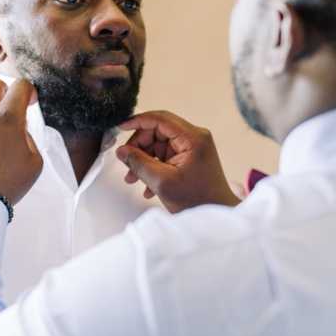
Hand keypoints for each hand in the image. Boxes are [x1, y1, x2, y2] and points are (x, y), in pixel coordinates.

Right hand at [116, 110, 239, 212]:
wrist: (215, 217)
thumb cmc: (197, 201)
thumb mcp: (161, 181)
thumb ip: (139, 163)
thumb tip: (122, 151)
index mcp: (192, 138)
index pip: (160, 119)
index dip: (137, 121)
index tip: (120, 127)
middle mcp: (194, 138)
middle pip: (157, 132)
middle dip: (139, 148)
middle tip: (127, 164)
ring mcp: (192, 148)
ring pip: (159, 146)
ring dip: (144, 161)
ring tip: (133, 179)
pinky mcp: (190, 159)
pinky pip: (165, 156)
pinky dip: (154, 168)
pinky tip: (147, 186)